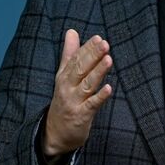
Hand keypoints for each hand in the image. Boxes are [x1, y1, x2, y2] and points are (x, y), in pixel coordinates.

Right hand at [43, 29, 112, 155]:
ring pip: (87, 85)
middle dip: (92, 56)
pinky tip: (109, 88)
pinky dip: (100, 97)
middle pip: (80, 69)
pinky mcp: (81, 116)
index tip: (98, 38)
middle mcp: (67, 87)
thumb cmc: (64, 99)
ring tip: (108, 59)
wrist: (55, 133)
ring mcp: (74, 101)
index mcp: (64, 75)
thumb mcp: (63, 76)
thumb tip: (72, 31)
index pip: (76, 59)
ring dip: (97, 72)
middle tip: (104, 44)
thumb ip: (70, 53)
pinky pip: (91, 105)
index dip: (87, 48)